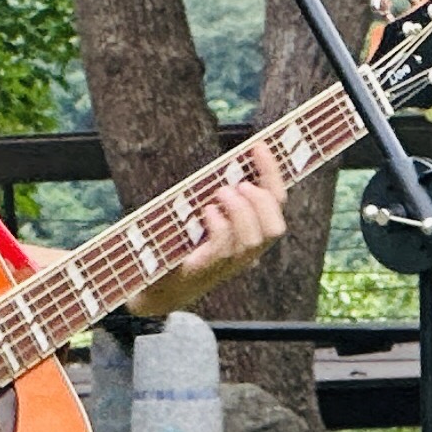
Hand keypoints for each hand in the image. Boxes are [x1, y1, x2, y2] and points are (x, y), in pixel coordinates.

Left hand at [132, 142, 290, 317]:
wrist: (155, 286)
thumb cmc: (181, 244)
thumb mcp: (204, 216)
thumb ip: (219, 196)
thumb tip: (226, 164)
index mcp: (251, 235)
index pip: (277, 205)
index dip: (272, 174)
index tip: (258, 146)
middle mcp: (246, 254)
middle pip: (275, 227)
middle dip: (261, 199)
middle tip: (238, 184)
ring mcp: (228, 266)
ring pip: (253, 239)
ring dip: (240, 210)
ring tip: (219, 194)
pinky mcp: (205, 270)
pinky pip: (224, 247)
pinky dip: (220, 224)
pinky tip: (207, 211)